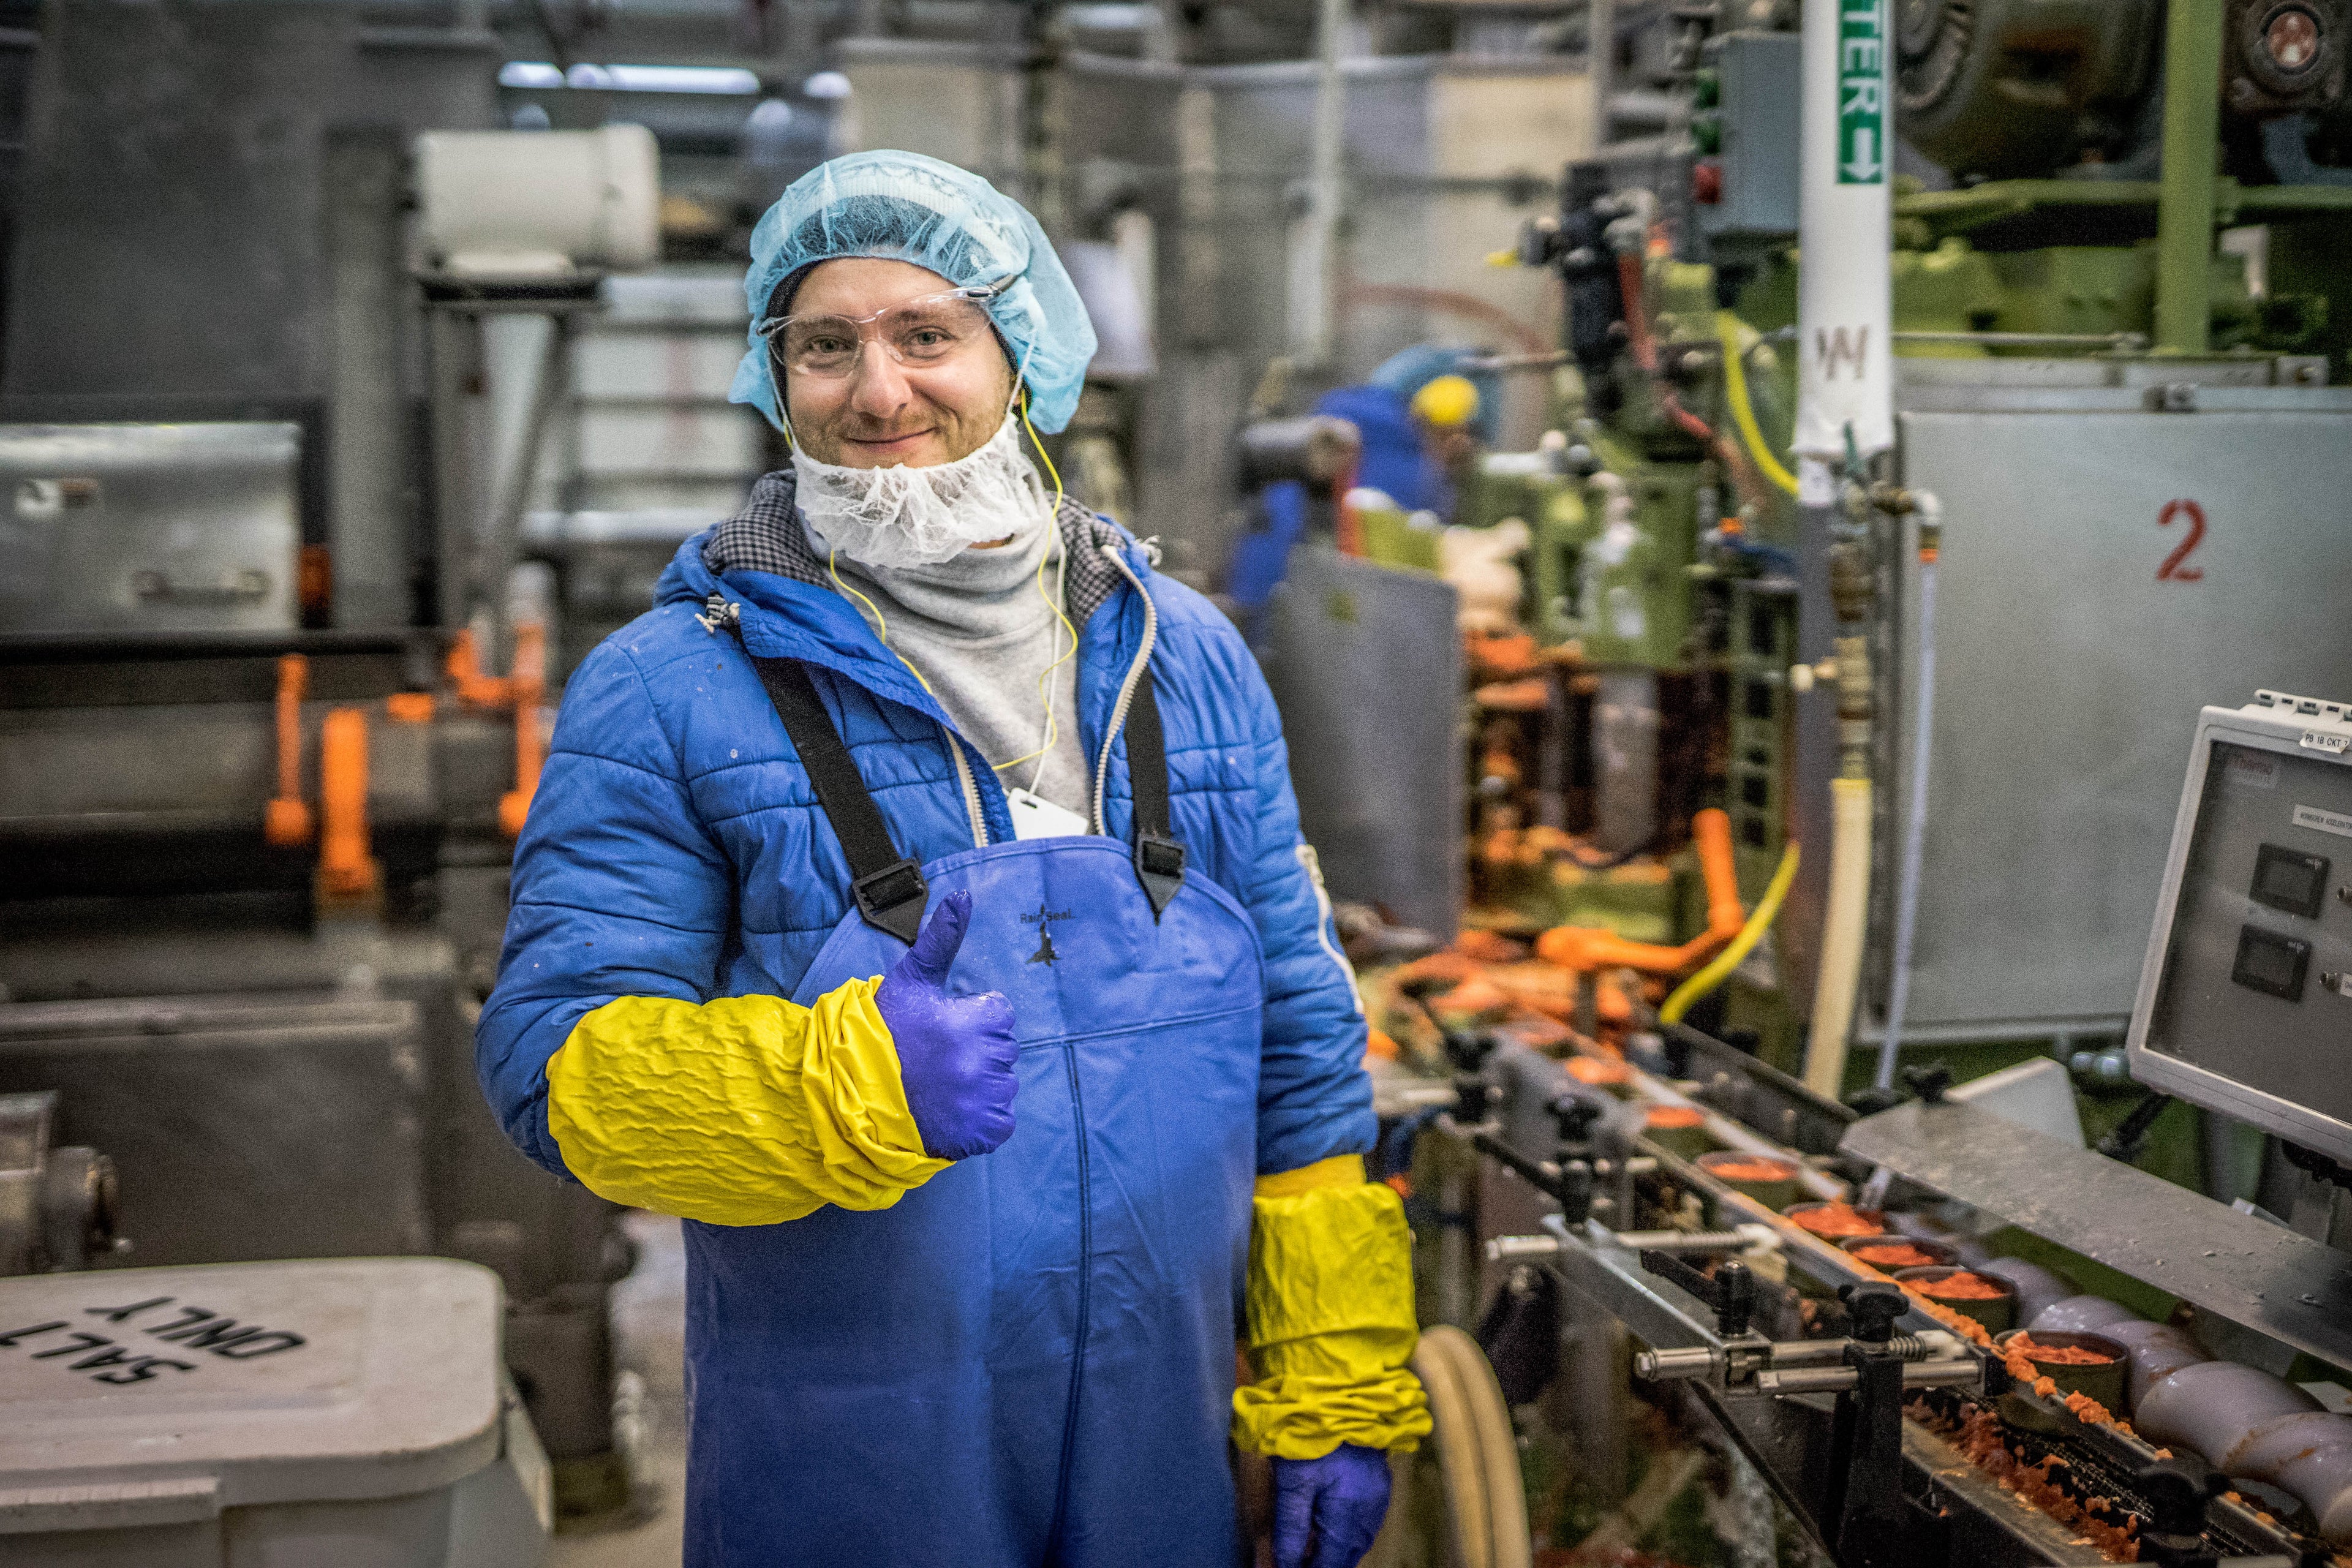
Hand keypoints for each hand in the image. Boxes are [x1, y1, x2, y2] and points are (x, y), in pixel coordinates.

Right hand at [874, 890, 1017, 1159]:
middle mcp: (986, 1061)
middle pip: (1002, 1050)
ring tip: (939, 1086)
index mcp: (976, 1022)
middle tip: (936, 1060)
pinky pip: (1000, 1121)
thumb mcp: (912, 980)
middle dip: (975, 1052)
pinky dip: (980, 1119)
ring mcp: (986, 1098)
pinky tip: (950, 1111)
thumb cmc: (884, 1033)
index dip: (970, 1020)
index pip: (998, 1014)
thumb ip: (943, 938)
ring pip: (1002, 1085)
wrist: (854, 1096)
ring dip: (979, 1085)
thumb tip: (964, 894)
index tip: (941, 1030)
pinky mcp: (984, 1131)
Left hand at [1271, 1444, 1390, 1567]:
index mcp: (1349, 1510)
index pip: (1332, 1561)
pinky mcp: (1380, 1481)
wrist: (1338, 1390)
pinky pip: (1365, 1519)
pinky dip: (1348, 1530)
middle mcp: (1370, 1508)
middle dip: (1325, 1562)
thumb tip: (1285, 1565)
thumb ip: (1291, 1527)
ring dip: (1338, 1548)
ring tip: (1312, 1549)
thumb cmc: (1309, 1432)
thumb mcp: (1292, 1481)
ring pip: (1359, 1539)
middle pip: (1349, 1553)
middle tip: (1297, 1561)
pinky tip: (1331, 1525)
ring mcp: (1379, 1494)